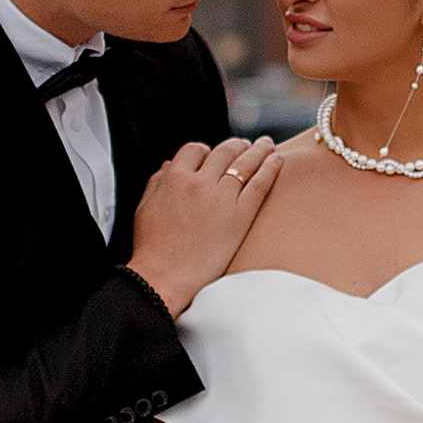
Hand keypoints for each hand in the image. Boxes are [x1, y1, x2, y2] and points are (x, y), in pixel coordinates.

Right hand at [128, 134, 282, 317]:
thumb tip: (169, 165)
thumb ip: (157, 182)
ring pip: (245, 163)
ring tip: (267, 145)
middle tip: (247, 145)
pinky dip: (271, 169)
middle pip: (224, 151)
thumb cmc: (151, 248)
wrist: (163, 277)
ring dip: (259, 150)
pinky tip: (277, 161)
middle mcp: (199, 182)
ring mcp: (221, 197)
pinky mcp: (240, 216)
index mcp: (175, 178)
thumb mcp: (145, 208)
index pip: (195, 150)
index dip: (207, 150)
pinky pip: (260, 184)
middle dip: (237, 145)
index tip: (214, 154)